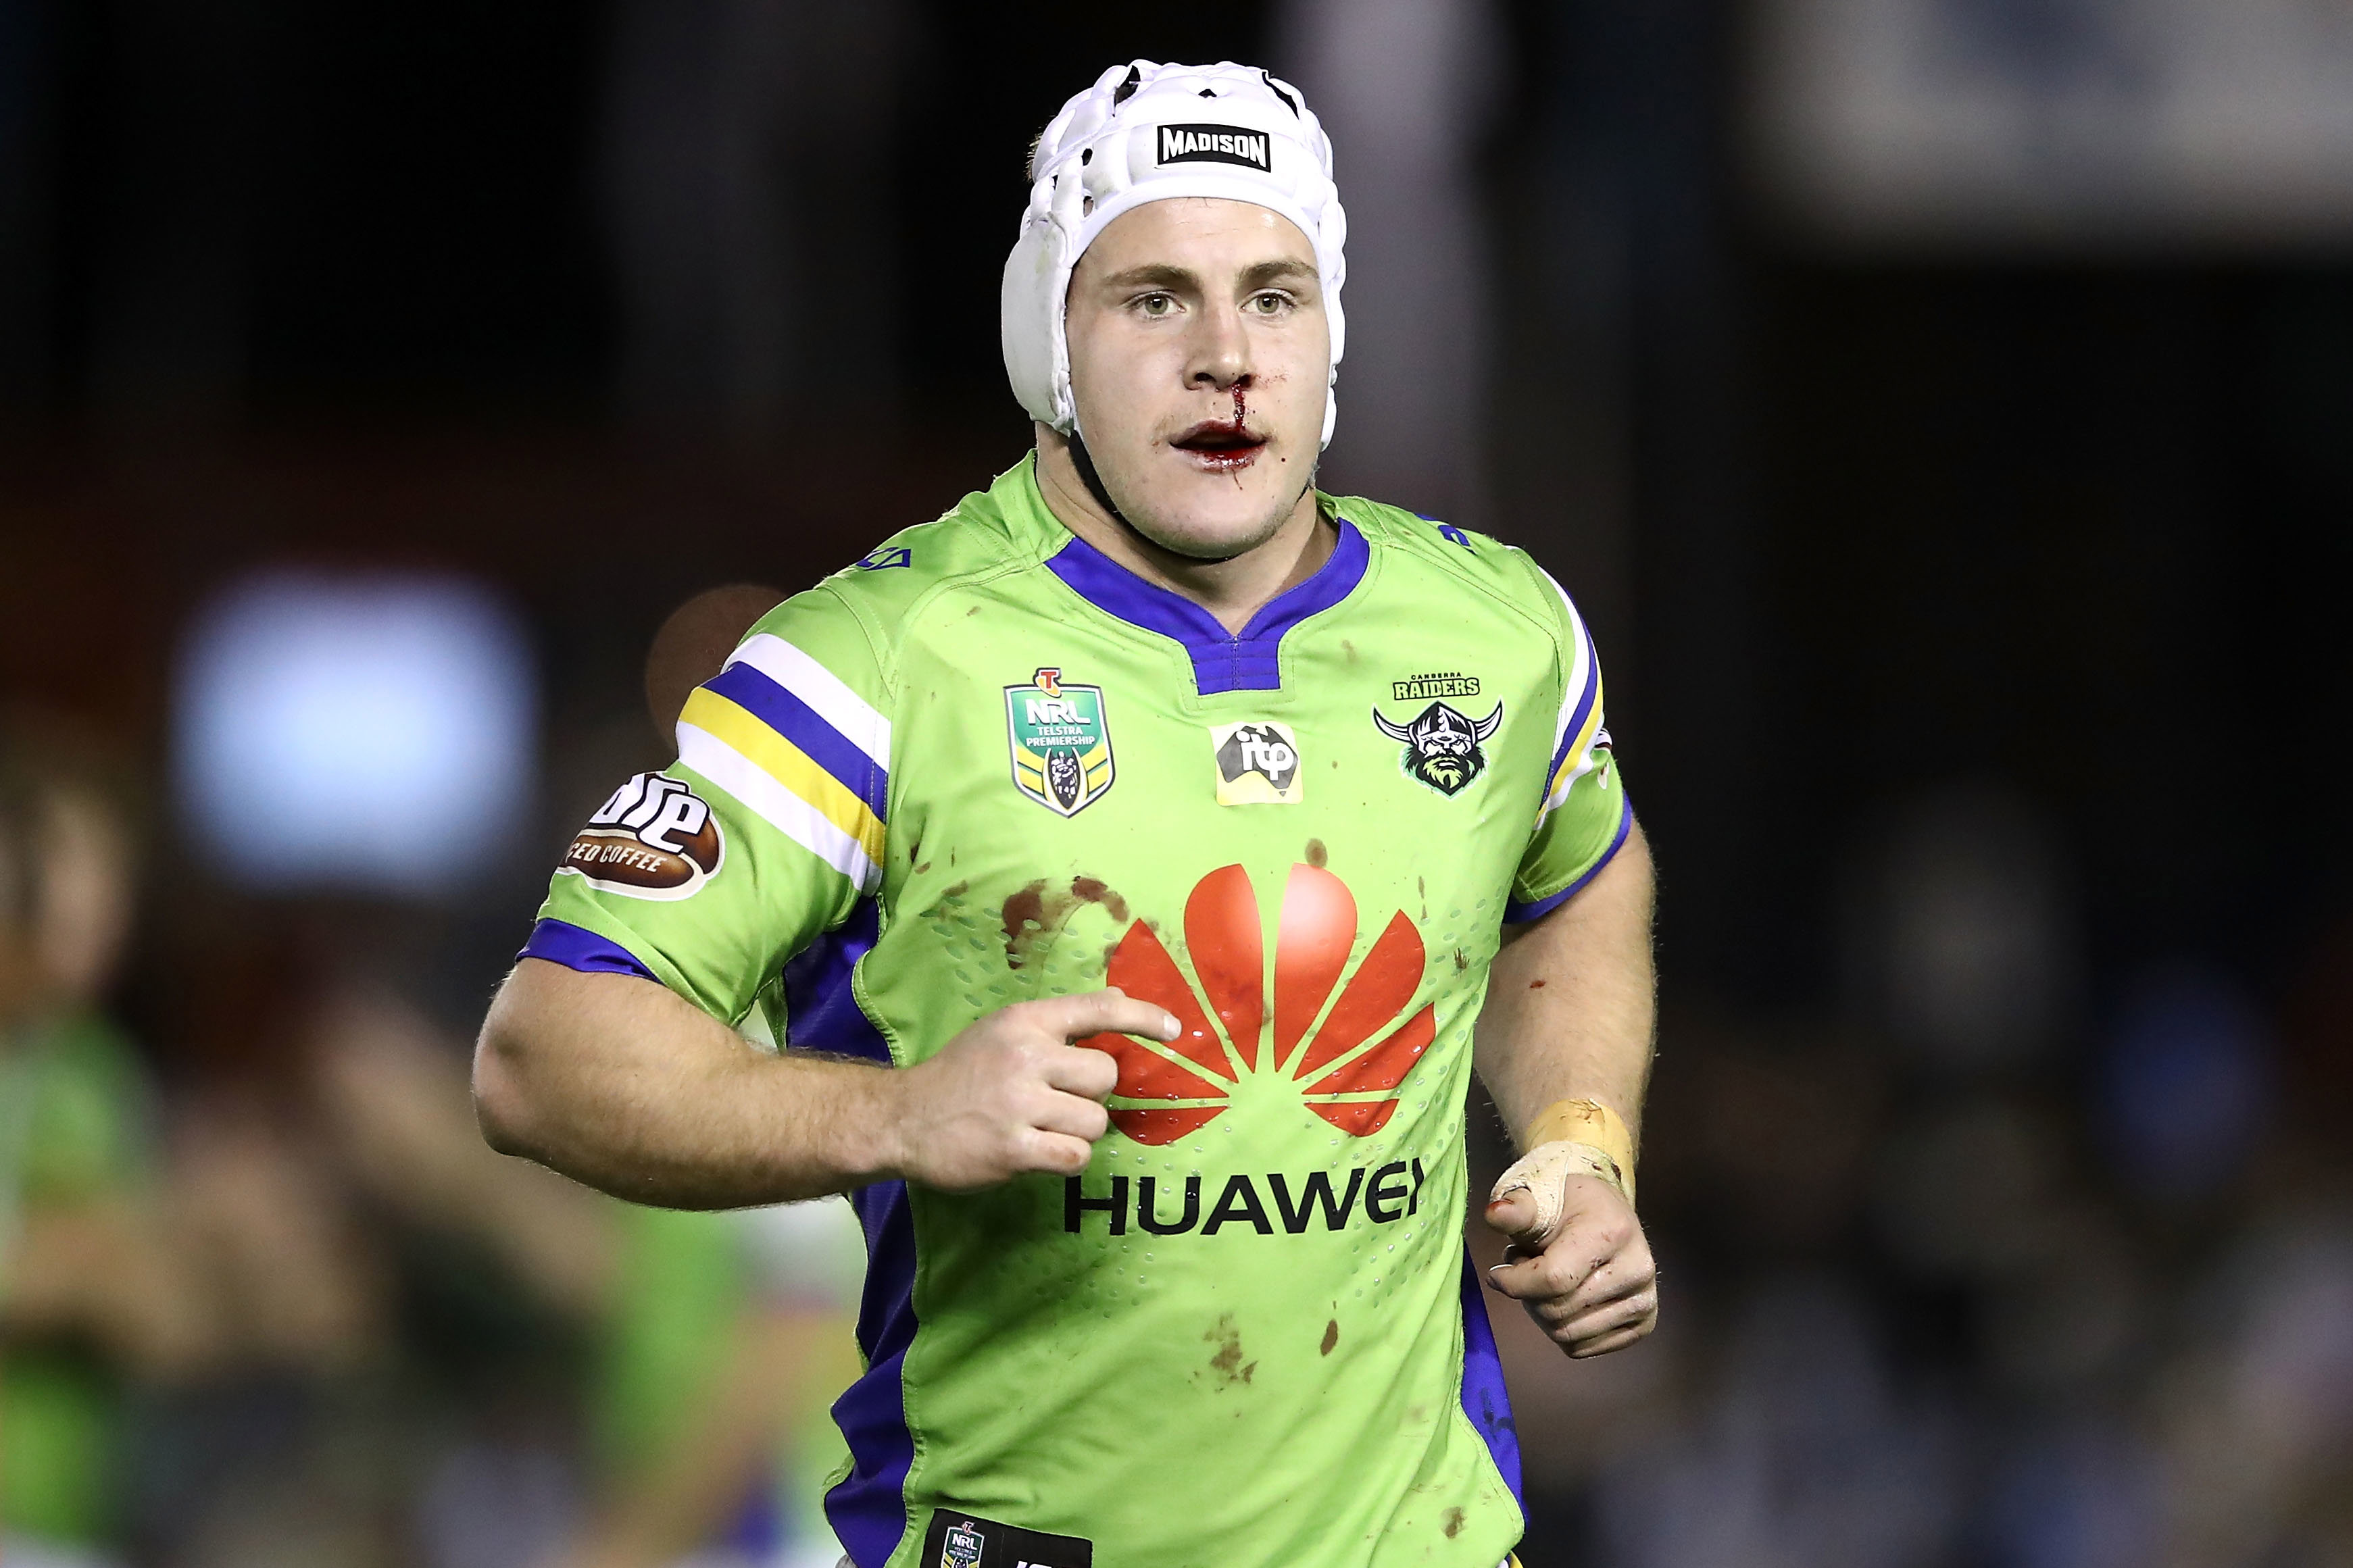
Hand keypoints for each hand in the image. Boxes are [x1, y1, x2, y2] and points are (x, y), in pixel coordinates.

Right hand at [886, 989, 1178, 1191]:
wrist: (904, 1118)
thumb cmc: (961, 1073)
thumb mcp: (1003, 1029)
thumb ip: (1058, 1021)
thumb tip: (1120, 1000)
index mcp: (1024, 1021)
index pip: (1098, 1008)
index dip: (1144, 1018)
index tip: (1175, 1031)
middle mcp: (1024, 1056)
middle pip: (1105, 1075)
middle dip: (1092, 1093)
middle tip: (1059, 1100)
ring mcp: (1018, 1103)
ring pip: (1095, 1120)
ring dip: (1080, 1130)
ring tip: (1045, 1128)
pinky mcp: (1013, 1149)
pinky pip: (1075, 1156)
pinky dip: (1068, 1158)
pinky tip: (1042, 1151)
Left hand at [1484, 1167, 1657, 1357]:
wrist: (1604, 1212)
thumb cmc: (1565, 1204)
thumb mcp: (1537, 1195)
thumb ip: (1514, 1209)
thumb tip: (1496, 1214)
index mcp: (1612, 1231)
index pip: (1553, 1279)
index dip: (1515, 1282)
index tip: (1496, 1274)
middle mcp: (1637, 1268)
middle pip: (1557, 1310)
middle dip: (1527, 1295)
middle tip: (1525, 1269)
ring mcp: (1644, 1300)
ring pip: (1567, 1335)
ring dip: (1541, 1312)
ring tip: (1544, 1280)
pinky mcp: (1643, 1324)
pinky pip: (1582, 1348)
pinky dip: (1560, 1329)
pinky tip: (1563, 1298)